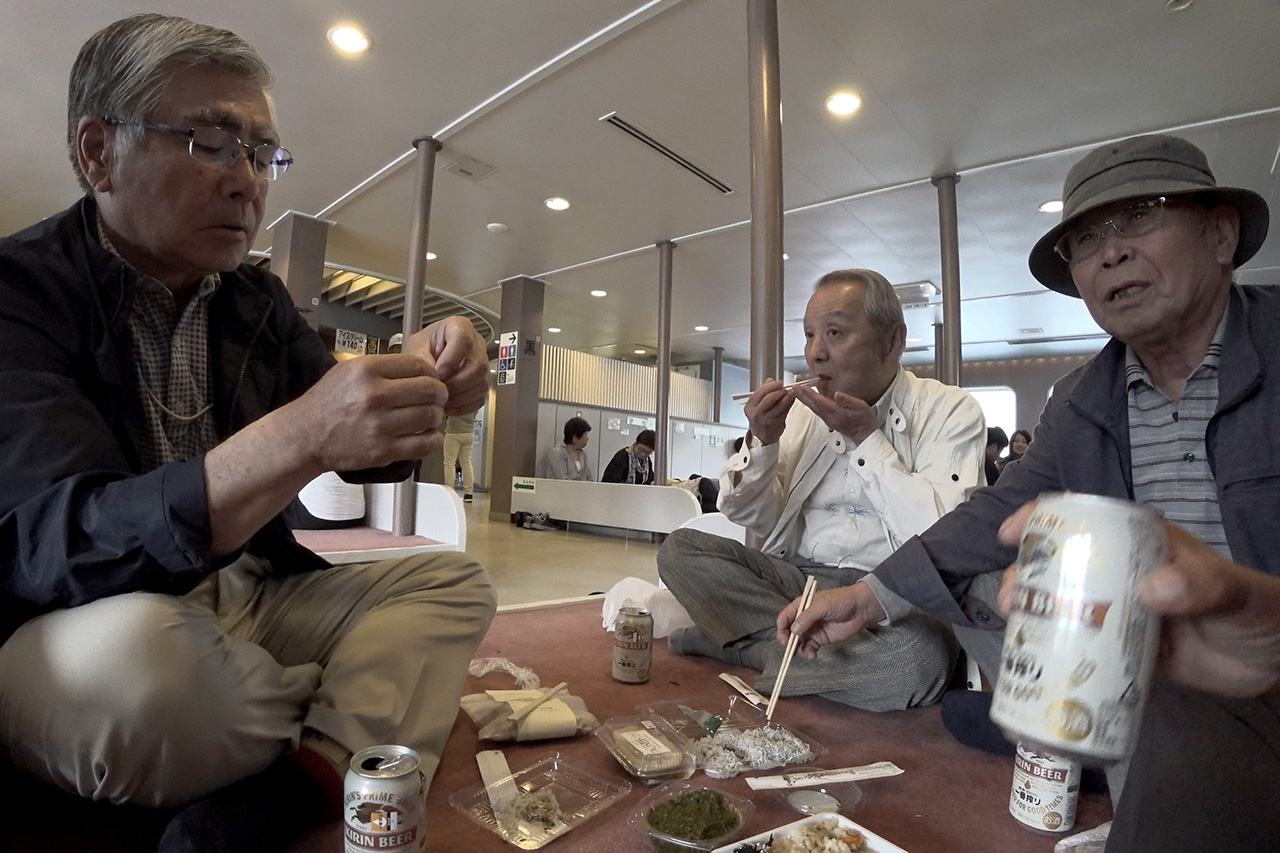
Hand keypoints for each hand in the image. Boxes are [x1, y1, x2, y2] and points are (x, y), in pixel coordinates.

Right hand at [291, 354, 446, 471]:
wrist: (304, 436)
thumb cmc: (327, 403)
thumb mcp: (348, 371)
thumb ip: (383, 367)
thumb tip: (420, 369)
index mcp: (367, 371)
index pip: (418, 365)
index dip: (432, 373)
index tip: (432, 380)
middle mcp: (374, 396)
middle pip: (430, 390)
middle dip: (440, 394)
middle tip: (438, 398)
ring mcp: (379, 425)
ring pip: (430, 416)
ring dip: (436, 416)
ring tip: (429, 417)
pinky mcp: (383, 451)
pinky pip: (424, 444)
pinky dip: (432, 439)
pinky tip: (427, 435)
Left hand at [403, 316, 489, 414]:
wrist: (423, 363)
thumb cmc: (421, 350)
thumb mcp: (416, 348)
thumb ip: (423, 361)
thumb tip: (436, 378)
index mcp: (460, 327)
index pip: (464, 340)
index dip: (452, 359)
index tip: (439, 373)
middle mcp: (476, 345)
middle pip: (478, 366)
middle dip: (457, 383)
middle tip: (438, 390)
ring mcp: (482, 365)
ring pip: (481, 384)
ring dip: (460, 397)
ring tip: (441, 399)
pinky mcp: (481, 384)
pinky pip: (480, 398)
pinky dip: (464, 406)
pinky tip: (448, 406)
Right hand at [743, 379, 795, 445]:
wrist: (761, 436)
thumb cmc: (760, 418)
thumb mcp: (757, 405)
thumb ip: (763, 392)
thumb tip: (770, 381)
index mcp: (750, 406)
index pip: (760, 392)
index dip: (771, 386)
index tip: (778, 382)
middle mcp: (757, 413)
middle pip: (769, 398)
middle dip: (779, 391)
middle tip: (784, 388)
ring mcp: (767, 419)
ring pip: (780, 405)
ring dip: (787, 397)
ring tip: (790, 393)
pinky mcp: (777, 424)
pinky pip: (785, 411)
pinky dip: (790, 403)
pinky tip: (791, 399)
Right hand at [776, 582, 886, 659]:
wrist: (861, 608)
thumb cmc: (841, 601)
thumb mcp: (823, 605)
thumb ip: (807, 617)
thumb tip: (793, 630)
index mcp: (802, 606)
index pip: (786, 617)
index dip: (782, 627)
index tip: (784, 638)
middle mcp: (804, 618)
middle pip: (789, 630)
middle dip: (787, 640)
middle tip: (789, 647)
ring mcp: (813, 629)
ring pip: (798, 641)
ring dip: (796, 648)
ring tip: (800, 654)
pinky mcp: (821, 639)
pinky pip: (810, 647)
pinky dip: (808, 652)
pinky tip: (812, 655)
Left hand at [792, 385, 877, 444]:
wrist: (866, 435)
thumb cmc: (864, 421)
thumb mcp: (860, 407)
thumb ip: (848, 400)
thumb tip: (837, 394)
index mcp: (835, 412)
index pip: (819, 401)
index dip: (810, 393)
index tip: (801, 387)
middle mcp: (829, 417)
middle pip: (813, 405)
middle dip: (802, 396)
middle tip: (793, 388)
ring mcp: (829, 419)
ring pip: (814, 408)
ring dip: (805, 400)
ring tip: (798, 392)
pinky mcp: (830, 420)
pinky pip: (818, 410)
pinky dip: (811, 404)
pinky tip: (810, 400)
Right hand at [997, 499, 1279, 698]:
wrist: (1279, 664)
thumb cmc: (1258, 609)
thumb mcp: (1232, 591)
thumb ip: (1199, 586)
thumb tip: (1150, 590)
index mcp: (1141, 545)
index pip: (1085, 520)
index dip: (1042, 521)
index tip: (1010, 535)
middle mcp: (1124, 576)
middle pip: (1062, 569)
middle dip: (1025, 579)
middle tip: (1010, 600)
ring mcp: (1123, 616)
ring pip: (1067, 610)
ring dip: (1036, 619)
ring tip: (1019, 633)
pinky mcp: (1128, 655)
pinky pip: (1087, 654)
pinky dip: (1061, 660)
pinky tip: (1040, 669)